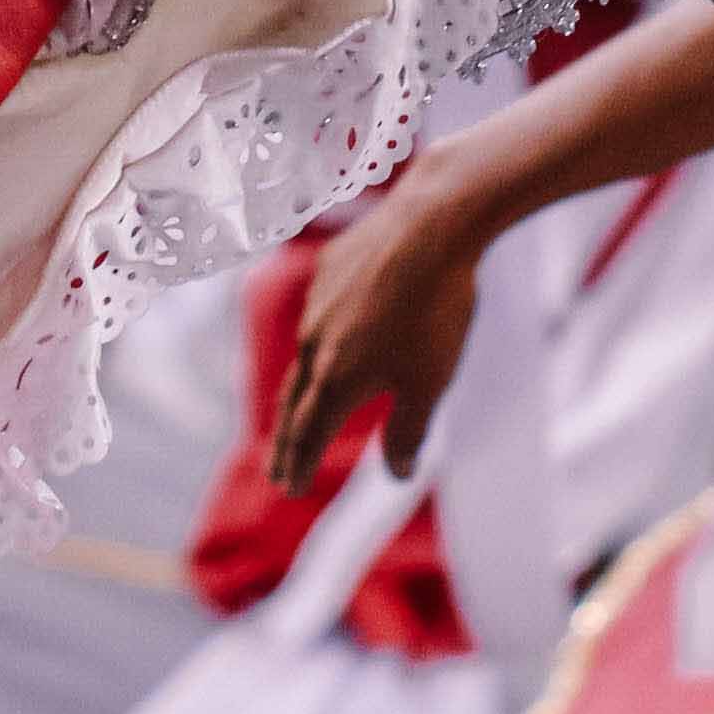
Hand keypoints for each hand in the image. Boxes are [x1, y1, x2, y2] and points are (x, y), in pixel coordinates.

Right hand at [266, 176, 493, 483]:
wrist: (431, 226)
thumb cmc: (436, 310)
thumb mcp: (429, 382)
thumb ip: (408, 431)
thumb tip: (395, 474)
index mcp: (337, 378)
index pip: (308, 434)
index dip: (299, 465)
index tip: (291, 488)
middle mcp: (315, 342)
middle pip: (293, 402)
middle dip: (286, 442)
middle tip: (277, 470)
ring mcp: (317, 302)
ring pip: (303, 356)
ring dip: (299, 392)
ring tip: (301, 410)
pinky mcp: (328, 268)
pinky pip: (318, 313)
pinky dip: (318, 341)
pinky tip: (330, 339)